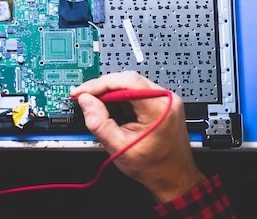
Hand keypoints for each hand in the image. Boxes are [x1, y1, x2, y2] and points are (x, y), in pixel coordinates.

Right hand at [71, 71, 204, 203]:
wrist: (174, 178)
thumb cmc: (153, 167)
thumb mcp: (119, 147)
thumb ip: (99, 123)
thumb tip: (85, 100)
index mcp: (159, 109)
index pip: (126, 81)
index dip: (100, 84)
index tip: (82, 91)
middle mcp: (167, 100)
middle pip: (128, 79)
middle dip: (103, 87)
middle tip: (85, 96)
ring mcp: (167, 100)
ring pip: (132, 83)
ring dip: (111, 91)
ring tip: (95, 102)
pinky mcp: (163, 103)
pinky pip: (138, 90)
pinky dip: (121, 96)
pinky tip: (110, 105)